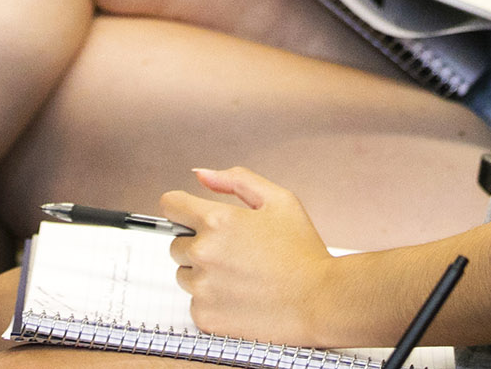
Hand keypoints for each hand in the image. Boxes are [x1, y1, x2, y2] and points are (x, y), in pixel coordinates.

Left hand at [162, 168, 340, 345]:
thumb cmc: (303, 252)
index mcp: (217, 221)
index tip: (191, 215)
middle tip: (233, 251)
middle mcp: (204, 253)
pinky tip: (240, 296)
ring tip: (240, 275)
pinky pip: (194, 302)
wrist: (320, 301)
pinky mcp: (205, 317)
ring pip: (184, 274)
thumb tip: (200, 174)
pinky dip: (211, 300)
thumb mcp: (279, 200)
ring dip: (203, 272)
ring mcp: (202, 288)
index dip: (181, 207)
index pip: (170, 205)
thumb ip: (236, 180)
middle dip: (198, 243)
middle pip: (176, 243)